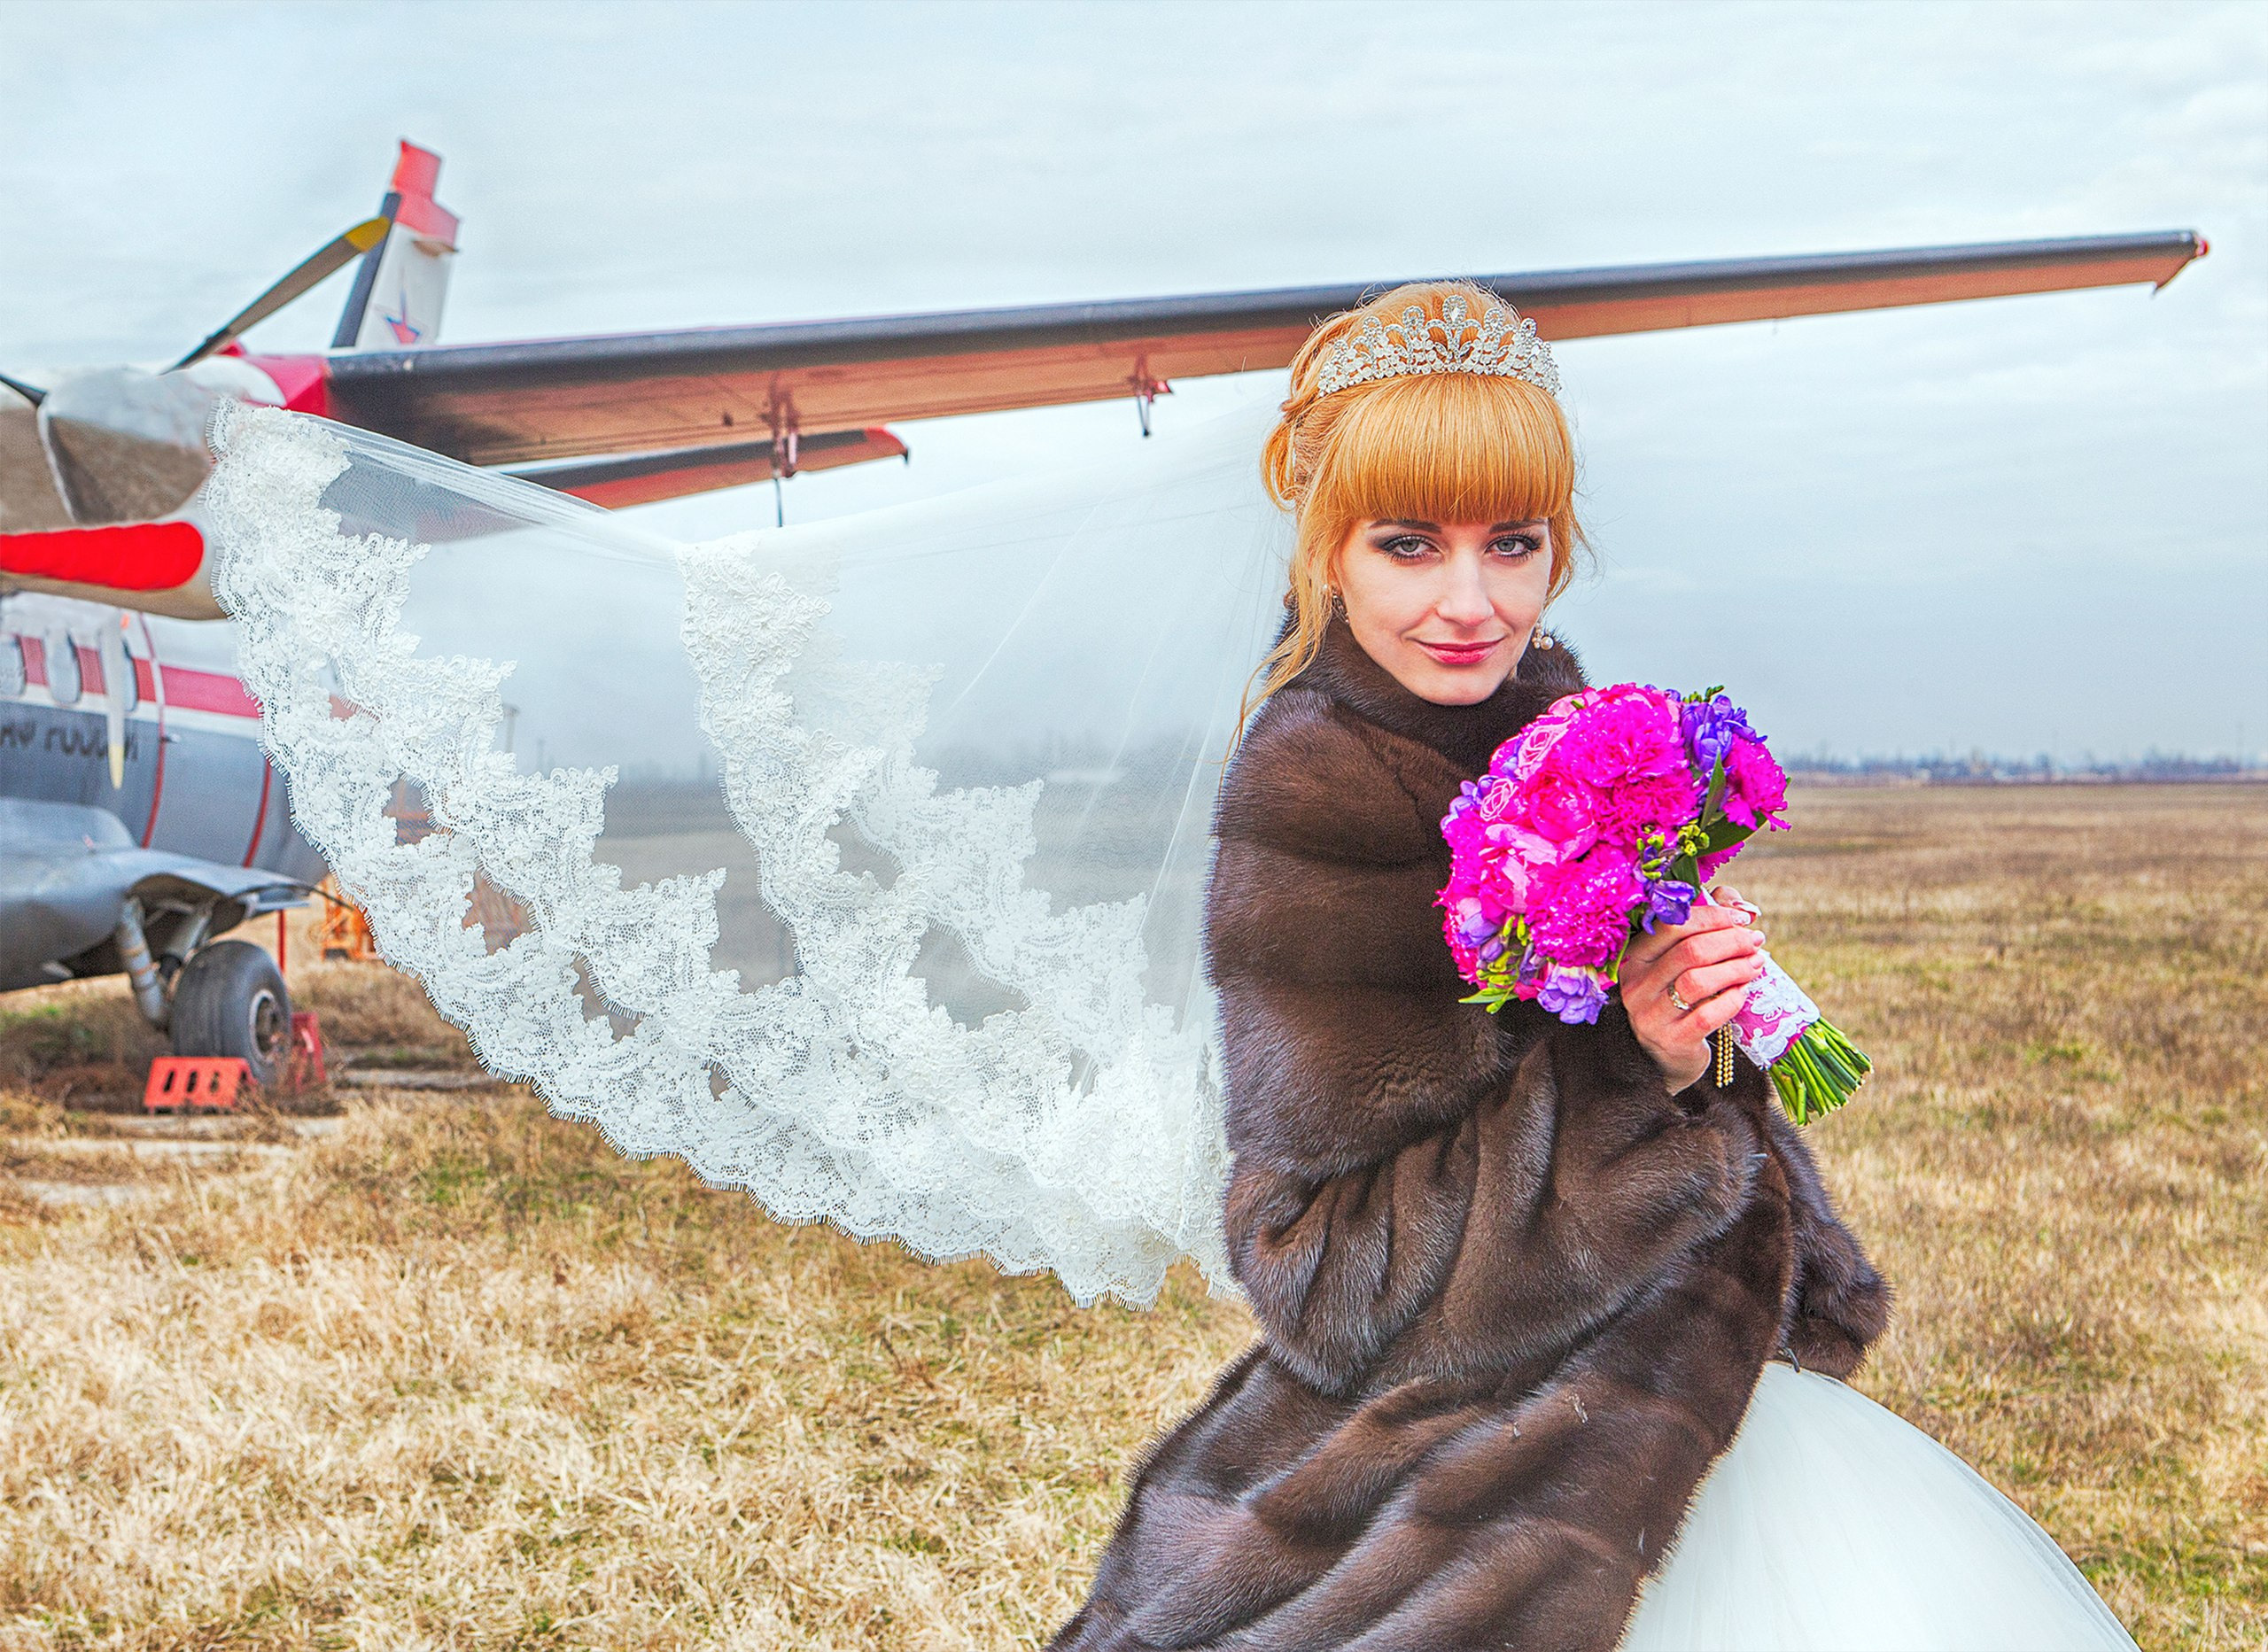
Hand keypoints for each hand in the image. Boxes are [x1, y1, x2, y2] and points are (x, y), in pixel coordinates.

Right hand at [1619, 885, 1766, 1094]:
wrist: (1664, 1056)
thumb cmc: (1677, 998)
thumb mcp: (1682, 962)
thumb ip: (1705, 924)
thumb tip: (1736, 902)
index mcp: (1635, 957)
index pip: (1673, 925)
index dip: (1713, 916)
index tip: (1742, 918)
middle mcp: (1636, 984)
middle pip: (1690, 951)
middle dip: (1732, 941)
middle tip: (1756, 941)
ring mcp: (1650, 1014)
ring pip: (1698, 981)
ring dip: (1736, 968)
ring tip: (1756, 964)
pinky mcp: (1672, 1040)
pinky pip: (1708, 1014)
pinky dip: (1733, 998)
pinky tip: (1744, 991)